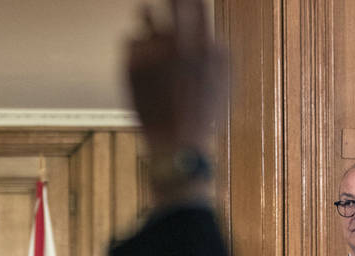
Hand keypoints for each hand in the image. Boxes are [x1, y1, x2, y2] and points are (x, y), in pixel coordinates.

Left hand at [126, 0, 227, 160]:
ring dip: (145, 15)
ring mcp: (153, 52)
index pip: (195, 4)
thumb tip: (209, 36)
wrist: (177, 142)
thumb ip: (217, 52)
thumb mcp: (224, 81)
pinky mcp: (132, 64)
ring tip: (144, 12)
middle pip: (172, 0)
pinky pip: (130, 40)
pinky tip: (142, 60)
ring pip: (144, 15)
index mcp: (204, 44)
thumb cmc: (202, 116)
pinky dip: (135, 47)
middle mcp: (178, 43)